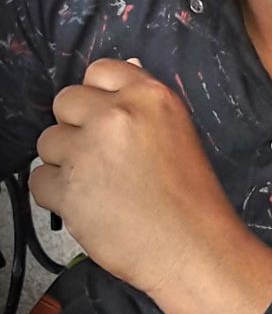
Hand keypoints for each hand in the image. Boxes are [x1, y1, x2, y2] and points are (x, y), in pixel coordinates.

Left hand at [30, 58, 231, 295]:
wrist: (190, 244)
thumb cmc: (190, 191)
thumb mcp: (178, 128)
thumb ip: (145, 100)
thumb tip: (127, 69)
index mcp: (149, 96)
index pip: (99, 70)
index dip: (96, 93)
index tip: (101, 112)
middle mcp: (116, 115)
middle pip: (66, 100)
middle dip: (75, 124)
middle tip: (96, 151)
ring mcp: (89, 151)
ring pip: (48, 140)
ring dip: (64, 160)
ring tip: (93, 181)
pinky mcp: (68, 190)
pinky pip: (39, 179)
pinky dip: (55, 192)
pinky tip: (83, 202)